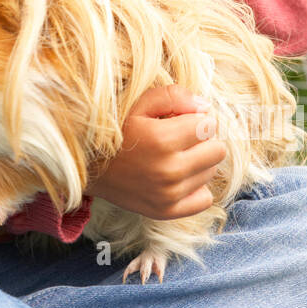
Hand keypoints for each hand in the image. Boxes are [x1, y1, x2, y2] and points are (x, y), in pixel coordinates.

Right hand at [85, 84, 224, 219]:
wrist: (89, 168)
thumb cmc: (117, 132)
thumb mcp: (139, 104)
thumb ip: (174, 96)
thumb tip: (205, 106)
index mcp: (162, 139)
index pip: (209, 125)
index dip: (196, 119)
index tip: (180, 120)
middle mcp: (169, 170)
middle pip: (217, 151)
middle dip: (203, 140)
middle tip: (182, 139)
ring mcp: (169, 194)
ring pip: (210, 172)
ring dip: (198, 162)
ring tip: (174, 157)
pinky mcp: (167, 211)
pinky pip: (205, 198)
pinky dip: (196, 187)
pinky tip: (179, 178)